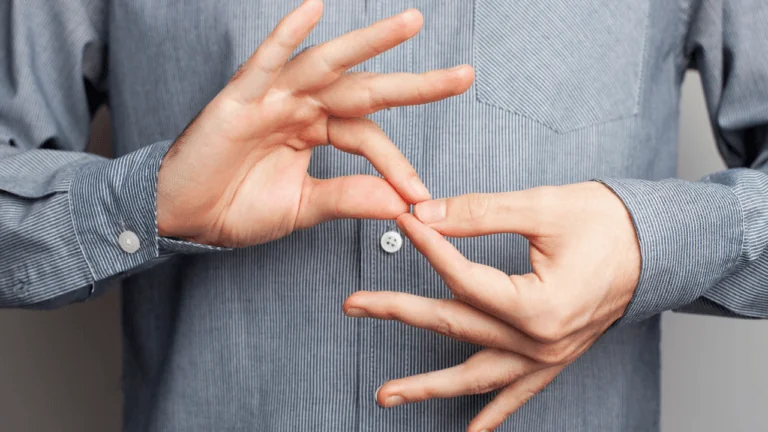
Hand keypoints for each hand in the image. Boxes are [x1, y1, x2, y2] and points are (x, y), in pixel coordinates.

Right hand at [156, 0, 473, 245]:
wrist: (184, 217)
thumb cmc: (237, 207)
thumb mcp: (304, 207)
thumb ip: (349, 197)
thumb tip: (399, 202)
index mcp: (316, 131)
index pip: (368, 136)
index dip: (396, 162)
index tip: (419, 194)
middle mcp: (301, 107)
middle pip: (364, 88)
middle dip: (413, 83)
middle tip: (464, 76)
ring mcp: (273, 98)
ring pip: (327, 64)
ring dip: (368, 43)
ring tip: (410, 24)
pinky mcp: (240, 99)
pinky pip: (266, 61)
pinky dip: (287, 35)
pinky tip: (313, 8)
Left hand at [343, 182, 640, 430]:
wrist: (659, 246)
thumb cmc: (608, 224)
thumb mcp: (541, 208)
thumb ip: (478, 213)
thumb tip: (424, 214)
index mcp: (538, 305)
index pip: (462, 279)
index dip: (428, 247)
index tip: (402, 222)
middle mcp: (540, 342)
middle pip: (455, 326)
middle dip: (398, 312)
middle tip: (354, 303)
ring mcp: (547, 356)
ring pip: (476, 376)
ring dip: (429, 386)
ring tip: (385, 395)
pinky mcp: (554, 358)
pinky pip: (517, 395)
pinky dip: (492, 415)